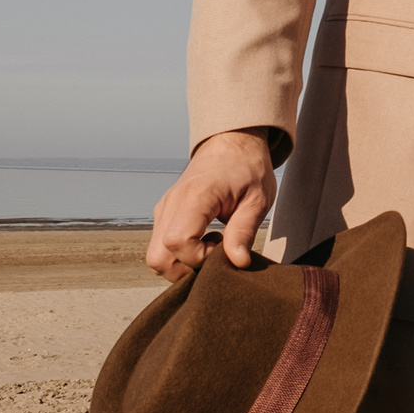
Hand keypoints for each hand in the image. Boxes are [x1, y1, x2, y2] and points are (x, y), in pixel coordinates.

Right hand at [146, 128, 277, 280]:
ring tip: (212, 244)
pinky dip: (179, 253)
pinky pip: (161, 246)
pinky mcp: (164, 213)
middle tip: (216, 254)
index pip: (177, 242)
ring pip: (156, 256)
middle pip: (157, 258)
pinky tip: (204, 239)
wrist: (233, 143)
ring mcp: (164, 209)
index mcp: (195, 196)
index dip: (199, 257)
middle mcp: (171, 203)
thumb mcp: (257, 200)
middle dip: (186, 269)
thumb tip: (238, 262)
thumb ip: (244, 232)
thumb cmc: (248, 168)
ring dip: (183, 263)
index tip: (223, 248)